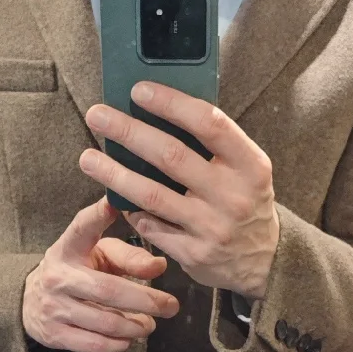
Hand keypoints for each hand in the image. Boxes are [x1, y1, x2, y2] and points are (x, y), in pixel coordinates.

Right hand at [22, 197, 177, 351]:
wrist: (30, 303)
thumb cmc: (77, 272)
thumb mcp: (98, 255)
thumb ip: (128, 257)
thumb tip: (160, 267)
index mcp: (68, 248)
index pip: (81, 228)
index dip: (97, 215)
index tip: (113, 203)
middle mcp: (58, 276)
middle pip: (108, 290)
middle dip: (145, 300)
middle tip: (171, 306)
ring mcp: (54, 307)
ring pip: (105, 321)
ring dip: (135, 326)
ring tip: (150, 324)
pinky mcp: (54, 334)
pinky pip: (93, 344)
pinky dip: (117, 344)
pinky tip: (129, 339)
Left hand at [80, 86, 279, 299]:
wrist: (265, 260)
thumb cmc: (245, 201)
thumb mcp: (245, 169)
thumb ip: (213, 145)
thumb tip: (160, 110)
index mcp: (250, 165)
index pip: (209, 123)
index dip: (172, 104)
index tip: (138, 91)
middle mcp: (233, 195)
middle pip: (171, 156)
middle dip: (129, 132)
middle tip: (97, 115)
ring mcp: (213, 227)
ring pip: (152, 195)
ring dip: (114, 174)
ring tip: (87, 158)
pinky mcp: (194, 254)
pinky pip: (151, 227)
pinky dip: (130, 211)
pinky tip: (114, 198)